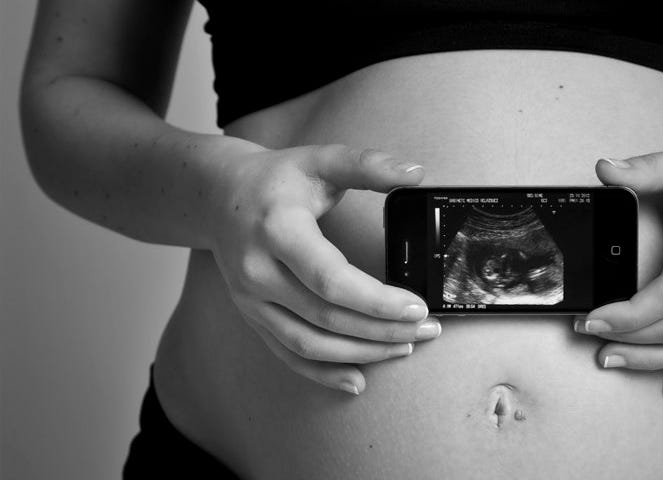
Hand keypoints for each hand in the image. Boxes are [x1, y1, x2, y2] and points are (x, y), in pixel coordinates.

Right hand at [208, 144, 440, 394]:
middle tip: (427, 330)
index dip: (376, 300)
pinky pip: (289, 355)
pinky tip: (358, 379)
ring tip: (405, 348)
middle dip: (382, 331)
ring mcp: (251, 300)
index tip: (416, 307)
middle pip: (326, 317)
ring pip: (309, 344)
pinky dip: (324, 373)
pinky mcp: (253, 317)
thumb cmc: (277, 179)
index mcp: (278, 230)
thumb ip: (368, 164)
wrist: (218, 197)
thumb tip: (416, 173)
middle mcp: (258, 271)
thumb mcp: (320, 160)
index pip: (330, 279)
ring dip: (362, 353)